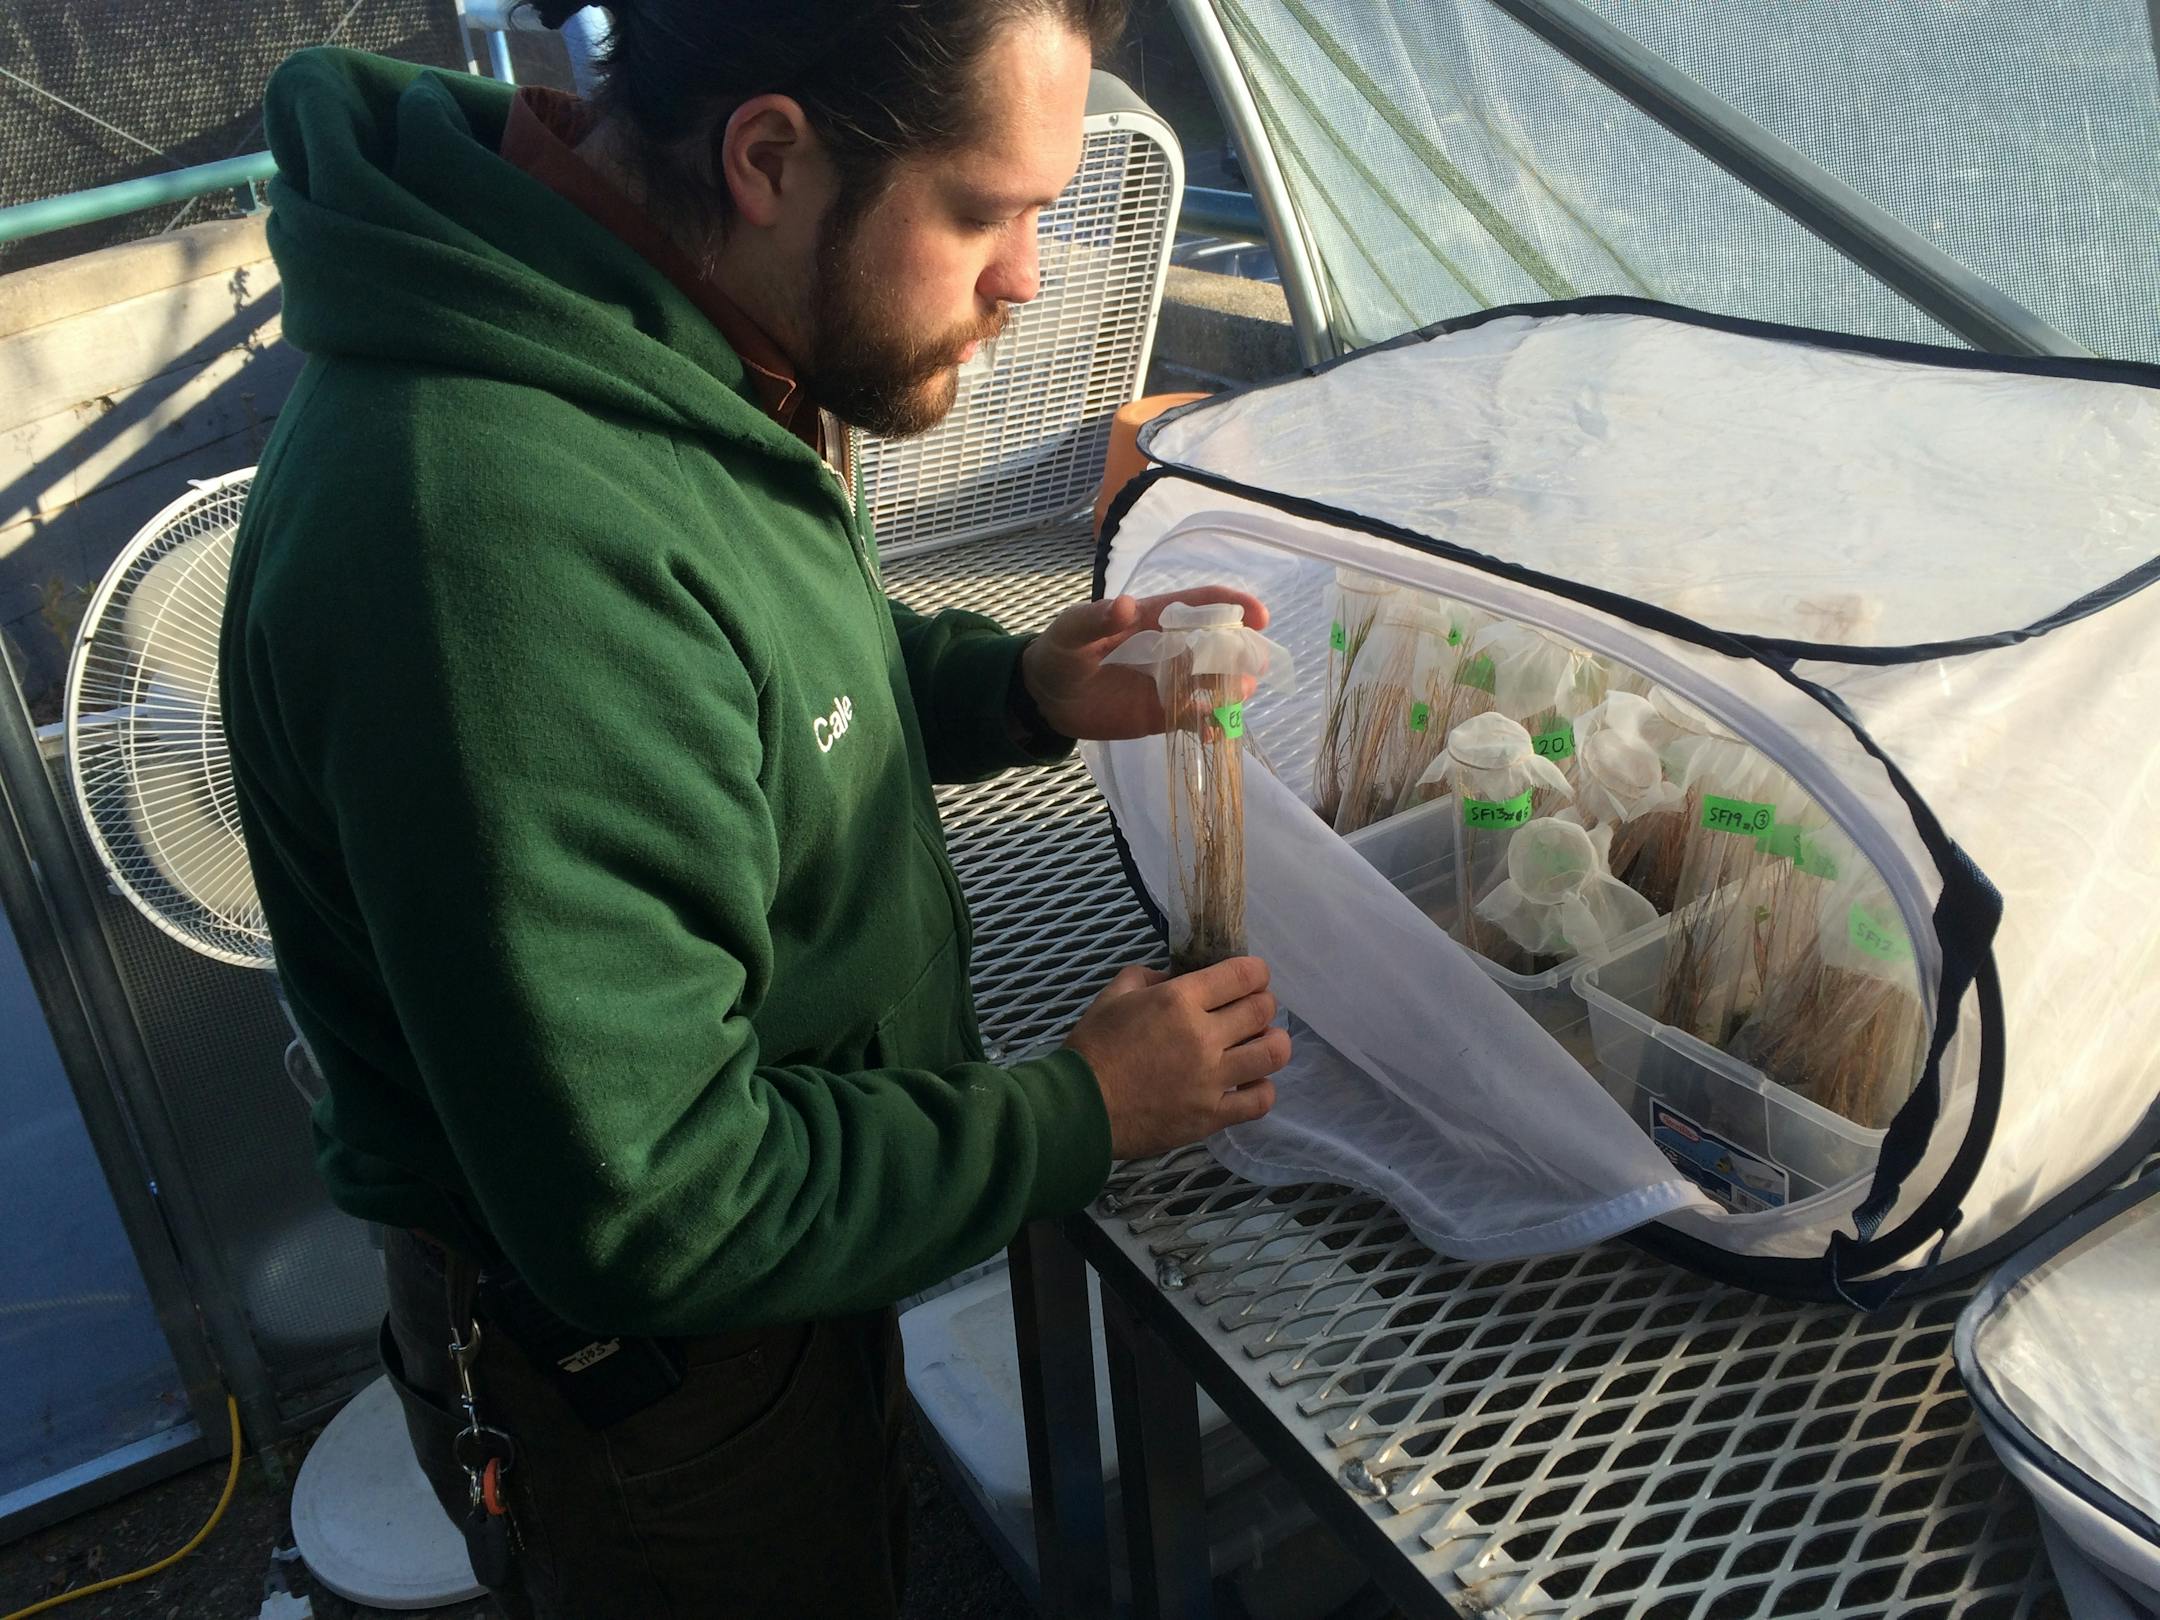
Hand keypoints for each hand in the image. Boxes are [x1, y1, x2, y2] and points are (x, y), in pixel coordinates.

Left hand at [1020, 588, 1268, 741]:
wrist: (1043, 698)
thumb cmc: (1059, 653)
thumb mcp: (1071, 631)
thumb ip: (1096, 620)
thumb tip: (1126, 606)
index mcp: (1152, 617)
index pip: (1199, 605)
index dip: (1230, 606)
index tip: (1257, 615)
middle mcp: (1169, 648)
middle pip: (1216, 644)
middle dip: (1240, 650)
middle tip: (1255, 661)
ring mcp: (1168, 682)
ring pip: (1211, 682)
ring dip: (1230, 687)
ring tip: (1237, 693)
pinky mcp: (1162, 714)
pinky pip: (1192, 718)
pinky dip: (1207, 725)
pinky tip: (1212, 733)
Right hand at [1064, 957, 1289, 1159]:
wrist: (1079, 1108)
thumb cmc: (1092, 1048)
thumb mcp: (1114, 995)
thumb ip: (1149, 977)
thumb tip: (1178, 977)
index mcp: (1179, 1000)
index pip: (1243, 974)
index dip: (1255, 972)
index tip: (1250, 978)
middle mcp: (1203, 1036)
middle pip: (1262, 1010)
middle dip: (1262, 1004)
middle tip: (1250, 1011)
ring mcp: (1211, 1079)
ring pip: (1272, 1053)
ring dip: (1273, 1042)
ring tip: (1259, 1045)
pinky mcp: (1212, 1115)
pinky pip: (1260, 1100)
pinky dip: (1262, 1088)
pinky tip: (1249, 1083)